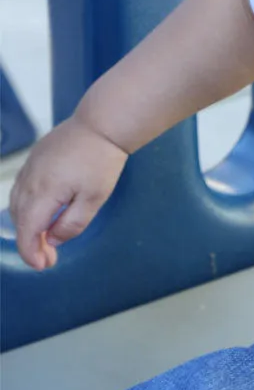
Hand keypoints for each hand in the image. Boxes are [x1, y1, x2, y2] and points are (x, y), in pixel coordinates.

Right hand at [8, 115, 127, 269]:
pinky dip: (25, 206)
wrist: (101, 124)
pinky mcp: (34, 158)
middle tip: (49, 257)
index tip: (43, 265)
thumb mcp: (94, 198)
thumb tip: (52, 239)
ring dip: (27, 225)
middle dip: (31, 243)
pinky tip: (41, 212)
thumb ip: (72, 224)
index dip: (31, 253)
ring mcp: (29, 168)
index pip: (27, 232)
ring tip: (45, 238)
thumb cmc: (101, 160)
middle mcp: (29, 181)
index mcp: (43, 193)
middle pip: (19, 220)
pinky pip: (21, 188)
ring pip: (16, 204)